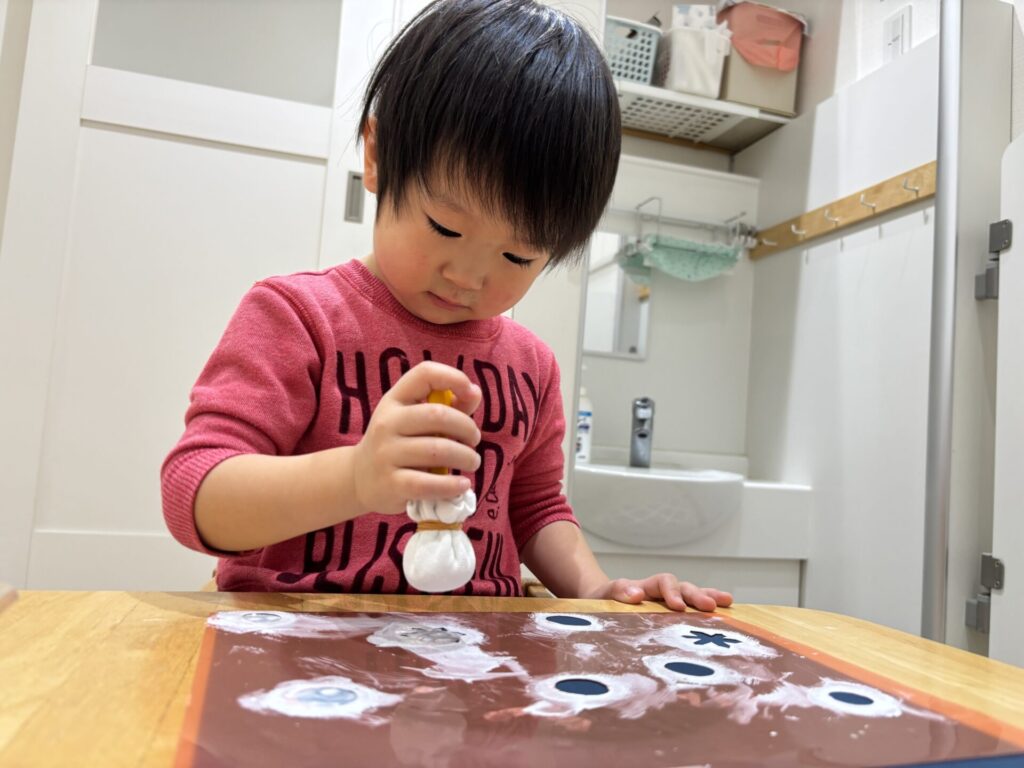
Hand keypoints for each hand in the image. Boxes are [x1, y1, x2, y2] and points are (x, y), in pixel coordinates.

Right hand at [350, 362, 481, 514]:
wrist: (359, 477)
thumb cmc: (398, 443)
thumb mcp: (414, 418)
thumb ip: (447, 405)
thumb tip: (475, 393)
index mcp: (395, 399)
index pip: (425, 374)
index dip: (454, 378)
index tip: (471, 394)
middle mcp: (387, 423)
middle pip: (439, 416)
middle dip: (467, 428)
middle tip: (473, 440)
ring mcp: (386, 454)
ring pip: (438, 451)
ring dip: (466, 457)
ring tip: (471, 462)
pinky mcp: (391, 484)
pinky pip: (429, 484)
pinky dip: (452, 485)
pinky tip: (462, 484)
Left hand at [586, 573, 732, 611]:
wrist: (600, 603)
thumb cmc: (601, 601)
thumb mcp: (602, 595)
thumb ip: (617, 592)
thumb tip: (636, 594)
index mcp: (646, 585)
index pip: (663, 582)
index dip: (672, 592)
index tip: (677, 607)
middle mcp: (661, 591)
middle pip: (684, 586)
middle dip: (697, 595)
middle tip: (710, 606)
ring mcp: (669, 601)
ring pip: (693, 595)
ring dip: (709, 597)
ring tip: (727, 601)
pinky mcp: (673, 614)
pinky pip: (692, 610)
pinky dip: (708, 608)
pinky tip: (727, 612)